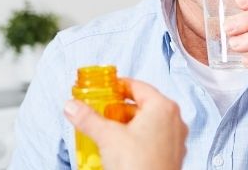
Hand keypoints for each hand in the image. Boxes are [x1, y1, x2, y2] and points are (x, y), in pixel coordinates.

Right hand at [64, 79, 186, 169]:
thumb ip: (88, 118)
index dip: (117, 86)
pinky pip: (152, 141)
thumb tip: (72, 106)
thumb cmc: (139, 166)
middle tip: (100, 111)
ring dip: (127, 125)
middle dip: (119, 109)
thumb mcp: (107, 137)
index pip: (137, 86)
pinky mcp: (171, 157)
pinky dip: (136, 140)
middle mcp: (174, 121)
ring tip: (106, 131)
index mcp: (163, 107)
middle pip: (142, 105)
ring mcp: (175, 140)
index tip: (102, 89)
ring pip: (148, 124)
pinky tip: (119, 149)